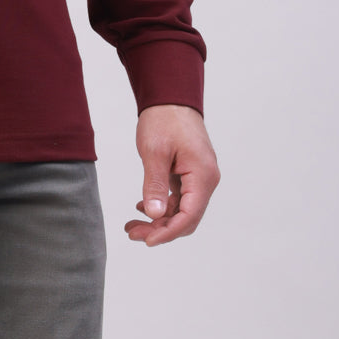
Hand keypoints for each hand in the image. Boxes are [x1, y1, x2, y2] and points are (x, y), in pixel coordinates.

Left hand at [125, 104, 219, 246]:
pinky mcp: (191, 173)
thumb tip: (154, 214)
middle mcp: (206, 180)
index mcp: (202, 175)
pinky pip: (180, 198)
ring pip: (182, 209)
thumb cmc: (163, 119)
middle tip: (132, 232)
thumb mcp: (154, 152)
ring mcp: (200, 177)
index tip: (147, 241)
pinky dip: (163, 205)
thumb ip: (154, 184)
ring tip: (132, 225)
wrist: (170, 96)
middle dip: (160, 229)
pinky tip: (142, 206)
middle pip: (186, 217)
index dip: (168, 232)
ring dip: (159, 219)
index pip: (189, 216)